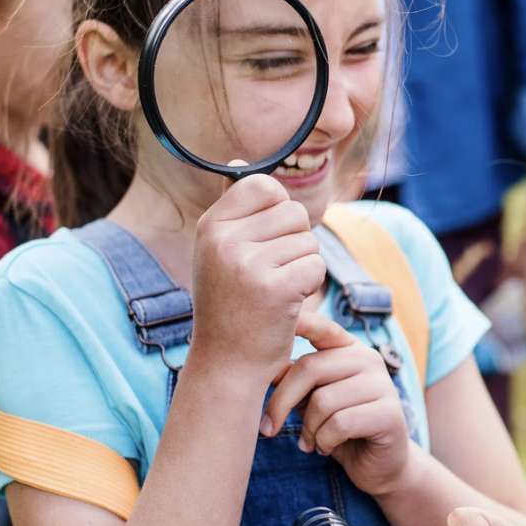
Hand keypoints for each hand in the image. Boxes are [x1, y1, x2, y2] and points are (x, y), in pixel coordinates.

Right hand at [189, 174, 324, 374]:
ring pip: (308, 241)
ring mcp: (247, 264)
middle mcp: (224, 240)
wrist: (227, 363)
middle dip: (295, 243)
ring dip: (303, 267)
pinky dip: (310, 287)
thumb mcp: (219, 252)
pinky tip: (287, 304)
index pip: (263, 185)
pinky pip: (315, 267)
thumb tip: (241, 162)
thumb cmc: (229, 305)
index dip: (278, 210)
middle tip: (272, 274)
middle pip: (294, 212)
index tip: (268, 240)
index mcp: (210, 226)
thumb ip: (233, 209)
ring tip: (276, 291)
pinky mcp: (275, 288)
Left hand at [261, 309, 411, 493]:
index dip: (302, 322)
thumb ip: (294, 379)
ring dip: (308, 429)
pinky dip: (324, 441)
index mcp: (349, 349)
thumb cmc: (339, 428)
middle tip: (268, 429)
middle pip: (310, 368)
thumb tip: (262, 365)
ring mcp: (382, 384)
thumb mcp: (311, 400)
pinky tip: (326, 448)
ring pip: (323, 401)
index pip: (323, 327)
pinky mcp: (389, 413)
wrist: (379, 465)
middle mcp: (369, 359)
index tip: (278, 319)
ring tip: (309, 441)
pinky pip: (339, 424)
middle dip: (280, 402)